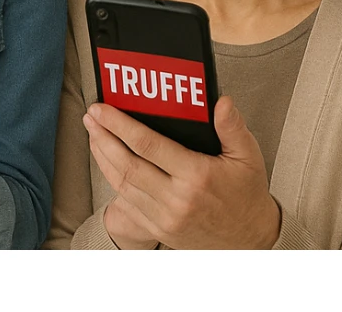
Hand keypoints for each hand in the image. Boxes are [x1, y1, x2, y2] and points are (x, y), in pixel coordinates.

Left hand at [85, 96, 281, 249]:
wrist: (252, 240)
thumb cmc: (246, 194)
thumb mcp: (248, 157)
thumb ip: (232, 127)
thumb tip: (222, 102)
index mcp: (196, 177)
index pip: (148, 145)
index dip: (120, 124)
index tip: (102, 108)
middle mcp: (177, 200)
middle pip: (127, 164)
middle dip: (103, 137)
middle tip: (90, 116)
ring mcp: (166, 218)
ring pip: (122, 184)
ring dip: (102, 156)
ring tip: (92, 132)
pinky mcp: (160, 229)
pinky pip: (127, 202)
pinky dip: (112, 179)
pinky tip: (105, 161)